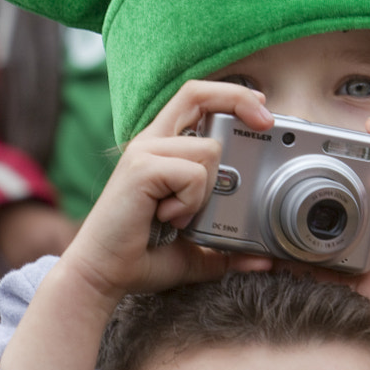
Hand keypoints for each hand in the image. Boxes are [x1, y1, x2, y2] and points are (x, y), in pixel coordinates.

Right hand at [0, 81, 273, 369]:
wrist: (103, 276)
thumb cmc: (142, 259)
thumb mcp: (196, 252)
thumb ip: (228, 251)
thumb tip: (265, 260)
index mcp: (162, 150)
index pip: (195, 97)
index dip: (230, 94)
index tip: (262, 108)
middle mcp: (151, 143)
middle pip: (199, 96)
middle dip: (239, 104)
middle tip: (265, 126)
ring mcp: (144, 152)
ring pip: (208, 150)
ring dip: (206, 191)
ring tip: (181, 216)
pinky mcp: (142, 168)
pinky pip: (192, 174)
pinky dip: (191, 202)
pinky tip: (169, 218)